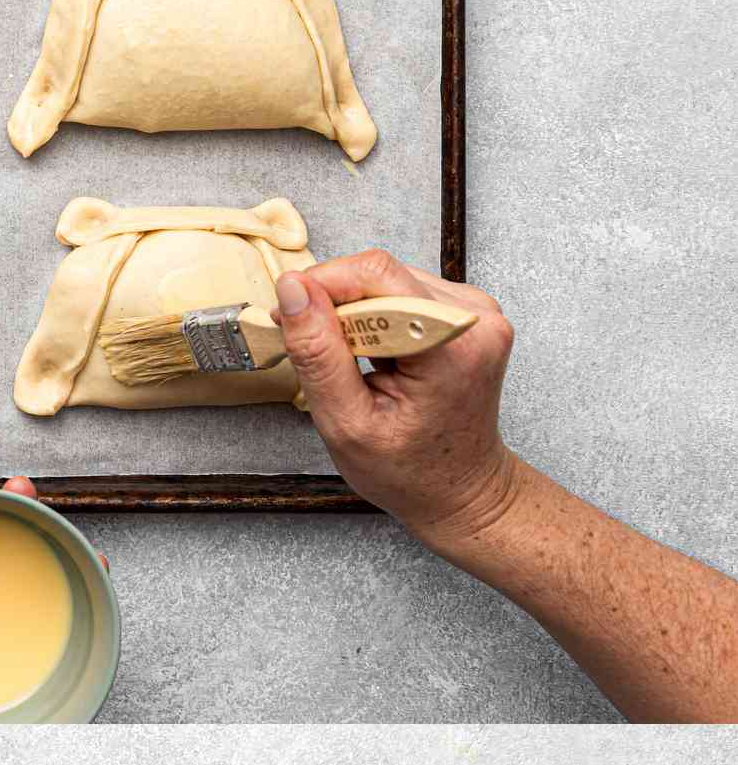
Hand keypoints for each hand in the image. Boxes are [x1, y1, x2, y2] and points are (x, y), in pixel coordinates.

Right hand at [273, 251, 520, 542]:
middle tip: (308, 343)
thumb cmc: (411, 472)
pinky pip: (405, 294)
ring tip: (344, 359)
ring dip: (355, 312)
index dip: (322, 285)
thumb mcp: (347, 424)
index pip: (376, 275)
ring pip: (391, 281)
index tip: (288, 312)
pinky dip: (376, 317)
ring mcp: (476, 312)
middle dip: (335, 302)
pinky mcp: (467, 314)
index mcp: (452, 347)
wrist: (460, 490)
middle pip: (383, 275)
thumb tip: (293, 291)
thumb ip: (318, 354)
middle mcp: (475, 319)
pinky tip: (371, 353)